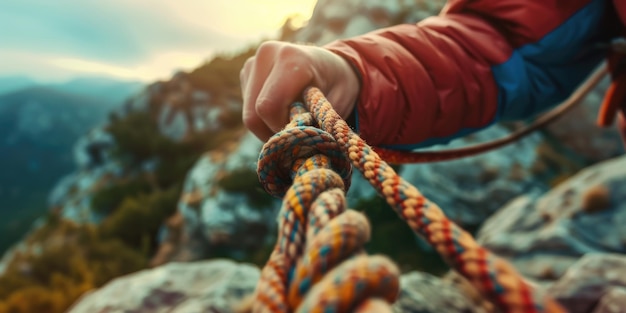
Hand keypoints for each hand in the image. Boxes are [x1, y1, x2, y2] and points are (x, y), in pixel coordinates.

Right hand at [240, 41, 359, 141]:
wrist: (331, 63)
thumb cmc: (338, 84)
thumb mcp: (338, 103)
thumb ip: (317, 121)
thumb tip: (300, 141)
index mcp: (291, 58)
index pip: (269, 107)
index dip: (283, 129)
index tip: (303, 131)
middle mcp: (266, 54)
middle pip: (253, 115)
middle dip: (274, 131)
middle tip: (297, 132)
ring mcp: (253, 62)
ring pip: (248, 116)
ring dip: (268, 128)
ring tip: (291, 120)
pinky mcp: (246, 72)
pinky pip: (247, 109)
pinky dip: (263, 119)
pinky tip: (281, 110)